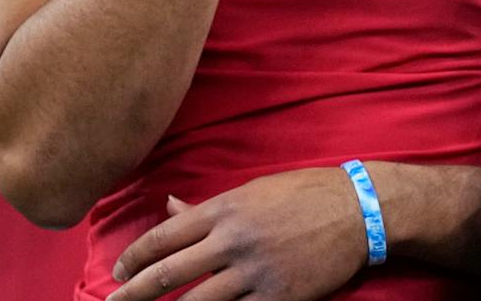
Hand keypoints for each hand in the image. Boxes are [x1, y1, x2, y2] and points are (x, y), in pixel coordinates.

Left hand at [107, 167, 367, 300]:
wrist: (360, 209)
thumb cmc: (305, 193)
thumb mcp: (254, 190)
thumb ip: (209, 206)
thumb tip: (169, 206)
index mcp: (226, 209)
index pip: (164, 237)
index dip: (135, 257)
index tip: (120, 272)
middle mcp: (234, 240)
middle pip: (168, 275)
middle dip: (132, 295)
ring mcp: (255, 272)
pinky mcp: (277, 297)